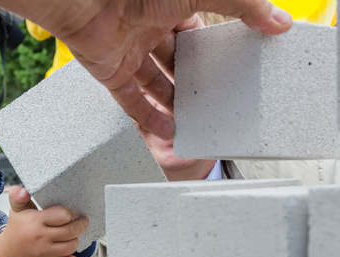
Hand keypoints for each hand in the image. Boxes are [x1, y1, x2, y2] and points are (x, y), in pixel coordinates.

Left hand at [0, 0, 291, 140]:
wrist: (86, 1)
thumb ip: (242, 6)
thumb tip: (280, 23)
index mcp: (168, 6)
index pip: (193, 30)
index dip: (209, 49)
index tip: (229, 67)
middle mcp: (147, 28)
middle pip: (173, 60)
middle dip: (191, 79)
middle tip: (213, 99)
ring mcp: (127, 51)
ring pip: (153, 82)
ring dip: (172, 101)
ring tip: (194, 121)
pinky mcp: (109, 72)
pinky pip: (130, 100)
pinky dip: (147, 116)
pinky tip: (167, 132)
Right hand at [0, 186, 88, 256]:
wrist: (9, 255)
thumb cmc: (18, 229)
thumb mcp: (16, 210)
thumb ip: (18, 196)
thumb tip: (24, 190)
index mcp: (35, 221)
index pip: (62, 215)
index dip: (69, 213)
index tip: (69, 213)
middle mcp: (41, 238)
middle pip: (71, 231)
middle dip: (80, 225)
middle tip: (79, 221)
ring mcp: (44, 254)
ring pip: (72, 246)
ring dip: (75, 240)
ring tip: (71, 235)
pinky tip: (70, 256)